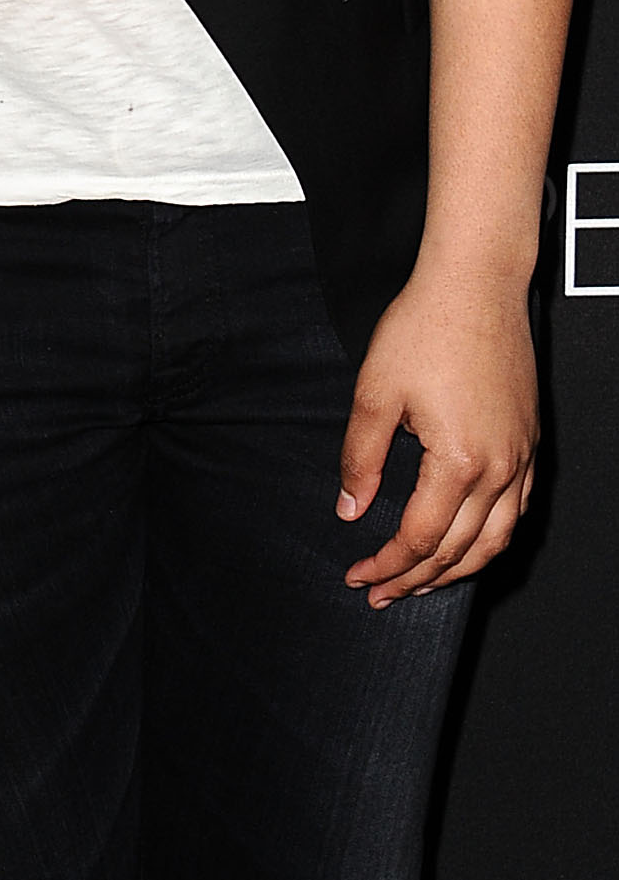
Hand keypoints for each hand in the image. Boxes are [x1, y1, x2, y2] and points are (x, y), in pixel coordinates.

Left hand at [337, 264, 538, 606]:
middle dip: (417, 579)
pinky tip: (466, 540)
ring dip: (458, 569)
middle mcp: (501, 469)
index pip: (420, 537)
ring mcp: (522, 458)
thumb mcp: (374, 394)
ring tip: (421, 581)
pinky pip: (517, 511)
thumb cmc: (424, 328)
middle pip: (460, 550)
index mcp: (460, 462)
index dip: (386, 564)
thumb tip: (350, 510)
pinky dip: (490, 538)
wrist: (474, 286)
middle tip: (381, 592)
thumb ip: (360, 459)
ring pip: (496, 540)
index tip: (358, 575)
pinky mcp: (529, 443)